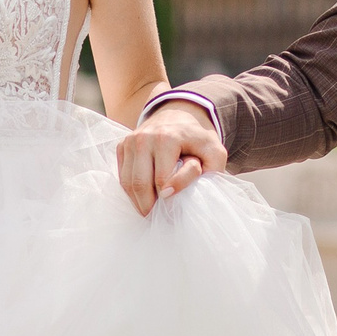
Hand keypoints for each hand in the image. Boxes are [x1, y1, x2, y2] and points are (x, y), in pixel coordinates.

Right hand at [116, 101, 225, 215]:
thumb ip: (210, 170)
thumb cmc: (198, 141)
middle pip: (140, 183)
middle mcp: (144, 138)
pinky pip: (122, 177)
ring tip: (150, 212)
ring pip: (127, 183)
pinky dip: (131, 192)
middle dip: (149, 206)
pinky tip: (143, 198)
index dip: (171, 196)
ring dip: (138, 202)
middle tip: (159, 218)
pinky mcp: (122, 147)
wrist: (177, 117)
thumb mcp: (214, 152)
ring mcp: (130, 142)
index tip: (177, 203)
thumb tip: (175, 190)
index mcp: (167, 138)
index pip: (163, 179)